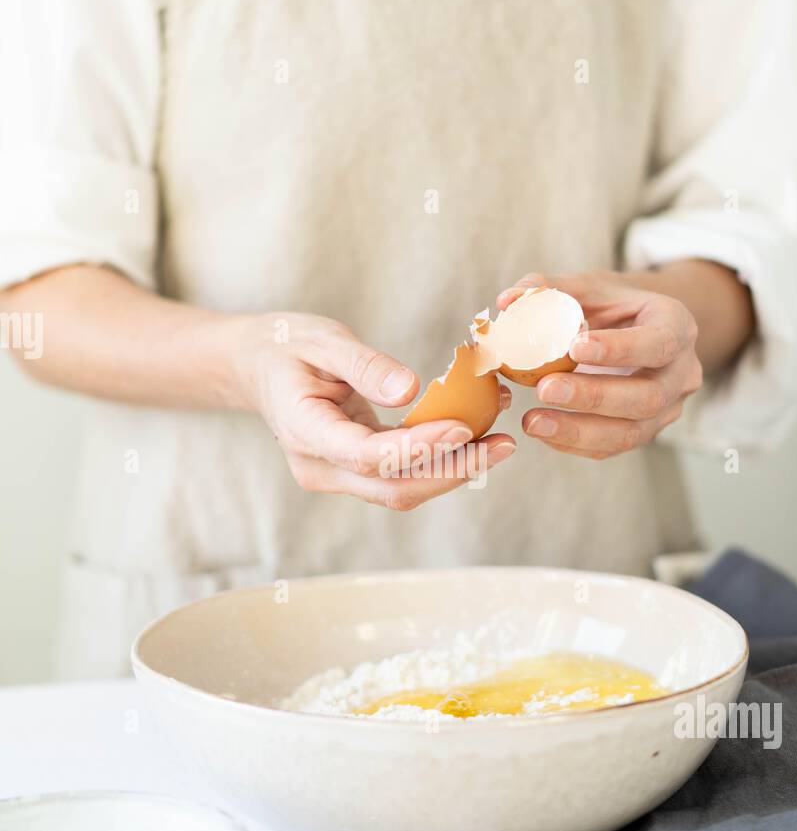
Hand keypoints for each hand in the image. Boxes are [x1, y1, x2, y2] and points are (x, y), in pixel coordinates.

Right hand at [231, 312, 515, 508]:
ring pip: (402, 489)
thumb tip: (411, 388)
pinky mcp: (355, 471)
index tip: (465, 427)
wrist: (257, 366)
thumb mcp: (323, 340)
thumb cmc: (287, 345)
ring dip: (454, 471)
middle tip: (504, 445)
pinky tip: (478, 436)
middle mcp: (319, 467)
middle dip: (453, 471)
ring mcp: (336, 475)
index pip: (369, 455)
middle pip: (393, 487)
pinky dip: (440, 459)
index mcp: (305, 432)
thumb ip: (364, 365)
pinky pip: (402, 475)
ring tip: (502, 443)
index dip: (419, 447)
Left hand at [497, 271, 703, 458]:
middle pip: (646, 396)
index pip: (658, 342)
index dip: (619, 349)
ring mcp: (668, 409)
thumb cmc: (612, 306)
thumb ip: (550, 289)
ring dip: (578, 431)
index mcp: (676, 326)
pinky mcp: (645, 432)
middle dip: (593, 396)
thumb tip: (507, 300)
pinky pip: (613, 447)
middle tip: (544, 388)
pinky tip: (543, 431)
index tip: (573, 348)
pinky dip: (574, 443)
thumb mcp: (589, 286)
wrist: (638, 331)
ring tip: (532, 421)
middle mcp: (681, 373)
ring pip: (632, 432)